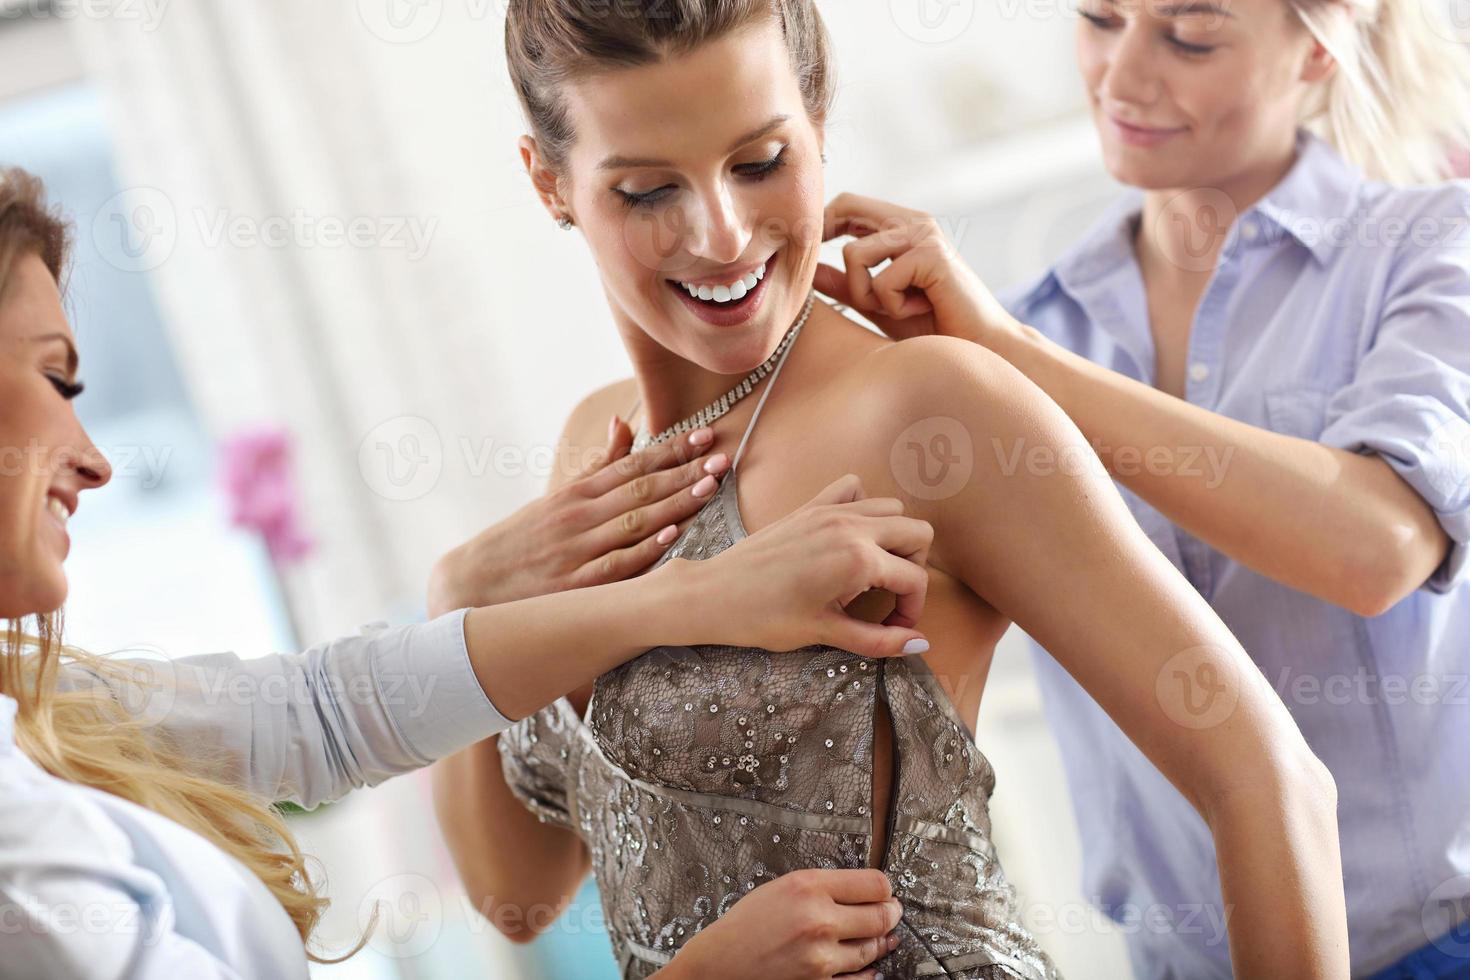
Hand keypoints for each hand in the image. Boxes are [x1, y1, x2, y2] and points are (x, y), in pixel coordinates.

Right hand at [429, 419, 729, 616]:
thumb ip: (597, 467)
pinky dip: (644, 550)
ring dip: (675, 503)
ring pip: (633, 522)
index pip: (632, 465)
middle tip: (722, 457)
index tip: (707, 436)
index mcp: (576, 494)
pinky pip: (615, 566)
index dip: (672, 450)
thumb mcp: (555, 499)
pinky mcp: (571, 587)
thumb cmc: (520, 543)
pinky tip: (672, 535)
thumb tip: (624, 424)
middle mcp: (577, 517)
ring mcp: (575, 551)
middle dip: (684, 472)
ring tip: (710, 486)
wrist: (467, 586)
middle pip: (639, 489)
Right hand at [659, 869, 902, 979]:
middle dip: (891, 913)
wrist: (719, 965)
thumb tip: (860, 892)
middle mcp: (819, 920)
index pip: (874, 884)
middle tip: (892, 911)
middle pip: (881, 916)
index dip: (885, 888)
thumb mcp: (781, 887)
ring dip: (882, 941)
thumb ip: (822, 887)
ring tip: (885, 935)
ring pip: (873, 947)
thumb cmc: (744, 926)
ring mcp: (822, 957)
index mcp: (808, 886)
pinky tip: (871, 965)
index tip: (885, 891)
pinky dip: (869, 971)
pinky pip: (860, 978)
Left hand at [688, 473, 932, 658]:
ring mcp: (831, 511)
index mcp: (859, 559)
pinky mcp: (811, 506)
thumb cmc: (764, 617)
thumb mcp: (826, 633)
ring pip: (892, 507)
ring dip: (894, 538)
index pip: (914, 579)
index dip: (912, 610)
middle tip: (890, 596)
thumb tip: (920, 645)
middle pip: (918, 532)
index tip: (896, 629)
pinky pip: (853, 488)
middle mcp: (851, 526)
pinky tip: (849, 537)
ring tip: (873, 570)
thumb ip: (878, 640)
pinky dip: (863, 506)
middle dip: (914, 567)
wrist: (715, 595)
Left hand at [814, 192, 1020, 348]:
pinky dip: (891, 307)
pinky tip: (919, 309)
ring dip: (865, 294)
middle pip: (846, 207)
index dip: (820, 223)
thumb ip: (844, 285)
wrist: (978, 348)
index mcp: (900, 227)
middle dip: (826, 239)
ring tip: (897, 308)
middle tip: (828, 275)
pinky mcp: (932, 255)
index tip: (806, 254)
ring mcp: (923, 235)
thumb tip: (806, 270)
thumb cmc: (931, 327)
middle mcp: (912, 222)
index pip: (848, 204)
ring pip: (855, 255)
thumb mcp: (877, 304)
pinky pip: (881, 281)